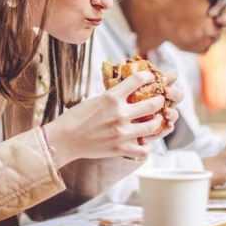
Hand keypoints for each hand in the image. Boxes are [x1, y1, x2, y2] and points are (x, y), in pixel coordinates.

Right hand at [44, 71, 177, 165]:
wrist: (64, 139)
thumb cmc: (75, 118)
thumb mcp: (95, 99)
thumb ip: (113, 96)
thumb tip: (127, 90)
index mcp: (111, 97)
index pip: (138, 80)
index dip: (149, 77)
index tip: (152, 77)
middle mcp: (119, 114)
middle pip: (153, 104)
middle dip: (160, 100)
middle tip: (160, 100)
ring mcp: (121, 132)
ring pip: (153, 126)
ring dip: (158, 121)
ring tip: (156, 119)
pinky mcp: (120, 148)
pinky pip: (143, 149)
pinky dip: (146, 146)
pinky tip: (144, 141)